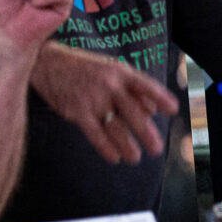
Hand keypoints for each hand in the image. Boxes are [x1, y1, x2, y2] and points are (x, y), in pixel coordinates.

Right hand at [31, 43, 178, 163]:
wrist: (48, 63)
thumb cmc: (85, 68)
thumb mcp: (111, 70)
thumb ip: (133, 88)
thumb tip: (152, 110)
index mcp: (120, 71)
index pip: (145, 84)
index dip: (161, 96)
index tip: (174, 110)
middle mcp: (108, 84)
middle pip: (132, 111)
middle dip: (146, 132)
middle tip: (157, 149)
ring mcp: (92, 98)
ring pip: (115, 127)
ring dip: (127, 145)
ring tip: (135, 158)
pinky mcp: (76, 111)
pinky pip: (95, 134)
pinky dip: (106, 147)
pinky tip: (115, 157)